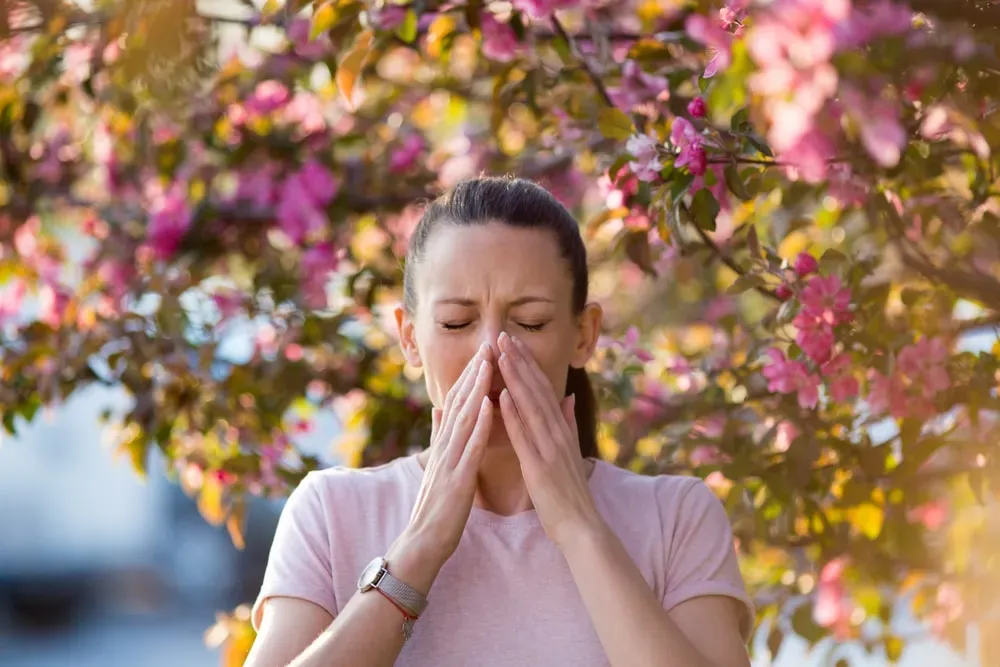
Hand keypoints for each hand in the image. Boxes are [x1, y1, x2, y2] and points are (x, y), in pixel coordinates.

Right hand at [401, 342, 493, 568]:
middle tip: (487, 344)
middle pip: (459, 403)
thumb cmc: (436, 507)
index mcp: (444, 444)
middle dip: (474, 373)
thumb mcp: (437, 465)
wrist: (422, 543)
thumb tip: (438, 408)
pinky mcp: (457, 479)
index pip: (457, 402)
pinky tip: (489, 403)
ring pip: (464, 418)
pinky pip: (470, 446)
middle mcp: (444, 447)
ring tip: (488, 363)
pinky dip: (479, 423)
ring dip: (476, 388)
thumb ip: (438, 436)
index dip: (470, 376)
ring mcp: (449, 461)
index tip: (483, 351)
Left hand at [496, 332, 603, 548]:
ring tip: (501, 353)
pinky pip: (524, 435)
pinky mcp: (539, 466)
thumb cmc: (570, 493)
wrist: (581, 527)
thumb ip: (567, 423)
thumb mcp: (570, 451)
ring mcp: (549, 448)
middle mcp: (557, 433)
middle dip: (519, 361)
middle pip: (536, 390)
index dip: (527, 364)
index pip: (542, 389)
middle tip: (502, 335)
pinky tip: (502, 395)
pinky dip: (513, 414)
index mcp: (561, 429)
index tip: (513, 342)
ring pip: (530, 405)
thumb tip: (566, 397)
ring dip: (515, 377)